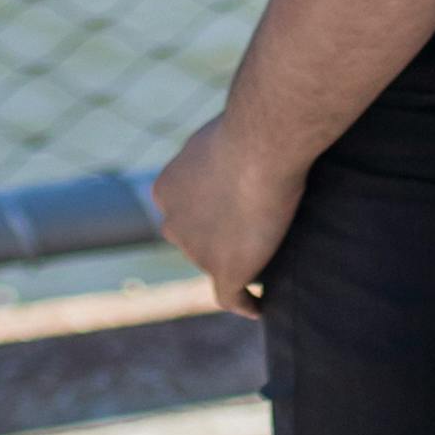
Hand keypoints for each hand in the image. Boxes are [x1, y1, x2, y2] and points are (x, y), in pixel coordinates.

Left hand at [154, 112, 306, 314]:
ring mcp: (197, 252)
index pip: (183, 211)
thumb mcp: (217, 135)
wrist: (259, 145)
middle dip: (216, 238)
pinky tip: (260, 307)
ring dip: (237, 264)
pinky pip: (233, 298)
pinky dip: (246, 304)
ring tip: (268, 257)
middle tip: (253, 230)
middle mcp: (173, 223)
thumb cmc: (245, 128)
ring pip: (217, 265)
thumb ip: (213, 154)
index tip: (227, 214)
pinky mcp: (225, 272)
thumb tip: (228, 147)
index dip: (205, 214)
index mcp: (165, 189)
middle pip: (194, 240)